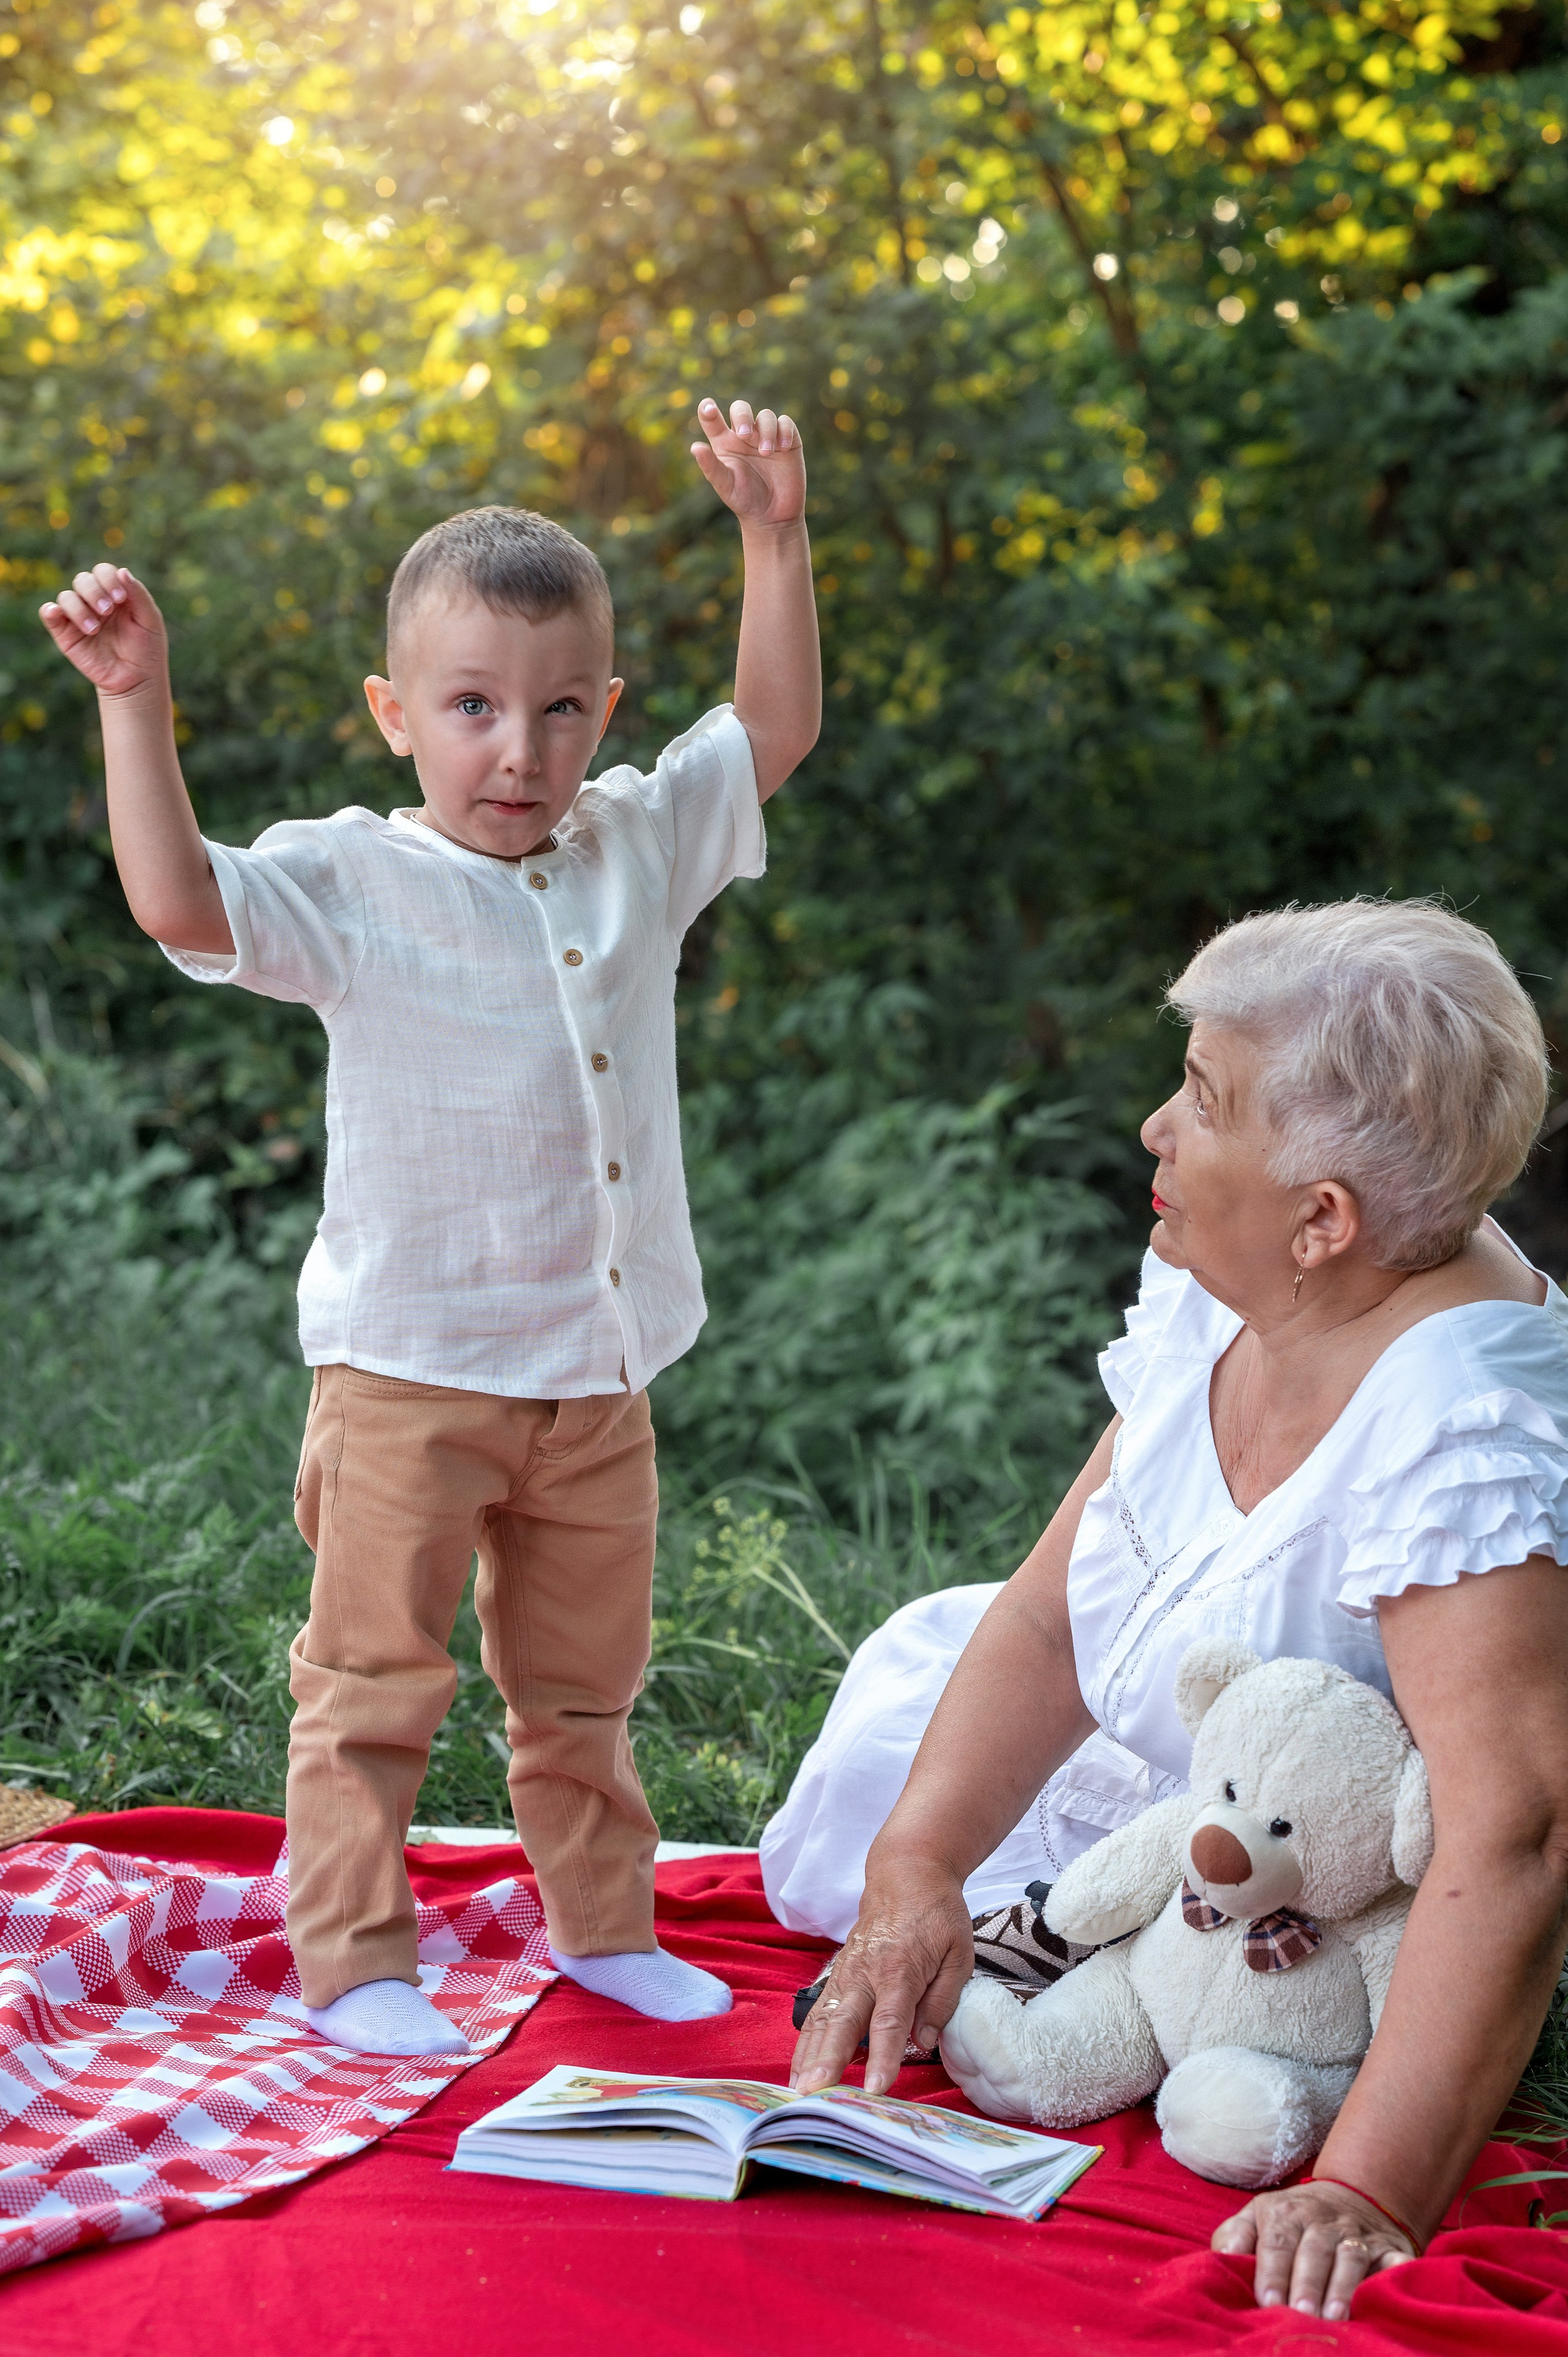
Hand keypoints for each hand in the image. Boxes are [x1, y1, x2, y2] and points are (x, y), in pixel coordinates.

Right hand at [40, 564, 168, 699]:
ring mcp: (78, 616)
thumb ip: (139, 595)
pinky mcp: (65, 633)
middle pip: (83, 580)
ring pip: (67, 596)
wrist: (137, 680)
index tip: (120, 598)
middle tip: (107, 611)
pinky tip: (57, 613)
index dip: (108, 579)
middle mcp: (94, 601)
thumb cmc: (147, 649)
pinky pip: (50, 614)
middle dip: (94, 592)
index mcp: (115, 593)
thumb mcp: (150, 620)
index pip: (103, 572)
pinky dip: (50, 610)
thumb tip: (122, 571)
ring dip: (79, 608)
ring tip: (95, 629)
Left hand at [690, 397, 806, 529]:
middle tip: (744, 435)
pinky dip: (785, 431)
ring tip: (767, 453)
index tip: (708, 408)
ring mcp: (766, 436)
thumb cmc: (745, 500)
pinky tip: (782, 448)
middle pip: (740, 409)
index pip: (712, 419)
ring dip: (766, 430)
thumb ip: (711, 466)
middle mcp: (744, 435)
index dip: (707, 409)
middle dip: (742, 416)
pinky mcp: (787, 441)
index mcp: (724, 443)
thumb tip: (695, 447)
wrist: (773, 516)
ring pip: (765, 416)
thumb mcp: (725, 485)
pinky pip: (786, 424)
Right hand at [788, 1856, 973, 2096]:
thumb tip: (923, 2043)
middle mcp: (867, 1971)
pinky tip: (799, 2067)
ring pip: (824, 2018)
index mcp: (901, 1968)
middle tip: (814, 2093)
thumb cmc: (938, 1914)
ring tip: (797, 2090)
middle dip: (828, 2060)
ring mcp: (848, 1970)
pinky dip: (806, 2039)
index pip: (890, 2021)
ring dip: (808, 2055)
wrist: (906, 1873)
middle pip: (844, 2022)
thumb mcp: (959, 1953)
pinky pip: (819, 2009)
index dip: (883, 2057)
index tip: (876, 2090)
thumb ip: (942, 2000)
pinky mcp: (839, 1971)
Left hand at [1212, 2179, 1417, 2319]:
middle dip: (1307, 2283)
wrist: (1349, 2196)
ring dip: (1343, 2285)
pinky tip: (1386, 2293)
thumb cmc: (1291, 2220)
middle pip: (1313, 2250)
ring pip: (1350, 2255)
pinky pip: (1394, 2260)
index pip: (1276, 2242)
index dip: (1272, 2272)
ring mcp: (1357, 2233)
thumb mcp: (1257, 2217)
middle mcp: (1322, 2221)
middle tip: (1303, 2314)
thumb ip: (1235, 2236)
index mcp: (1284, 2213)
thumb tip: (1222, 2258)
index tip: (1267, 2302)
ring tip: (1335, 2316)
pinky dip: (1394, 2274)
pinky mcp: (1388, 2247)